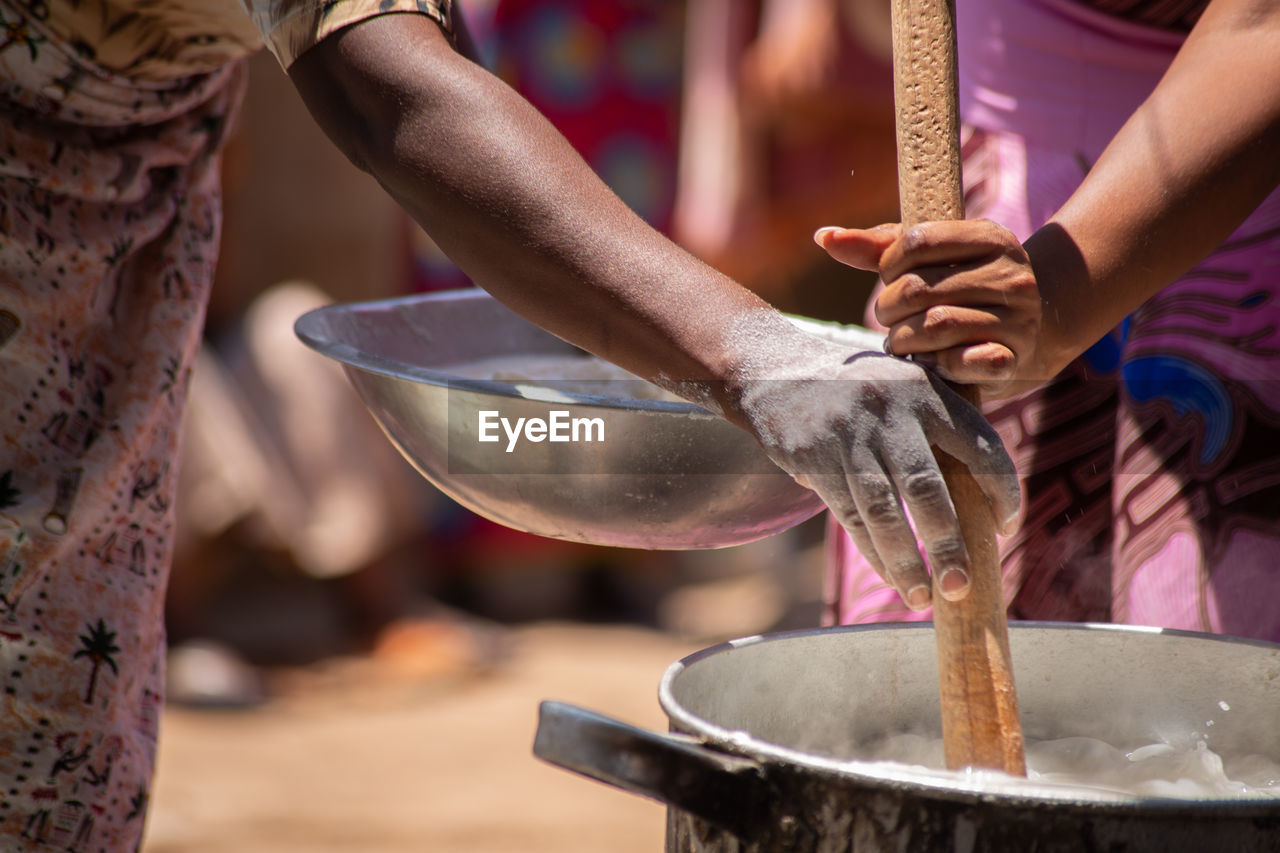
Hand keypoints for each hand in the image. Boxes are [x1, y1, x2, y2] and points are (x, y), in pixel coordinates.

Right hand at [721, 312, 1019, 607]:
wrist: (772, 371)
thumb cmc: (853, 388)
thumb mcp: (901, 385)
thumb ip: (940, 421)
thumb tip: (983, 490)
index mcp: (926, 393)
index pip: (980, 446)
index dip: (1002, 492)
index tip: (1006, 529)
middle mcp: (891, 411)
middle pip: (928, 489)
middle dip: (949, 545)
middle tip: (962, 587)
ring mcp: (849, 436)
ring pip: (884, 511)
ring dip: (907, 561)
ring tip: (923, 597)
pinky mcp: (815, 459)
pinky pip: (850, 517)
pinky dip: (873, 553)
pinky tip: (891, 576)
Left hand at [816, 221, 1046, 396]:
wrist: (1028, 336)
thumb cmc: (961, 290)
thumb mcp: (930, 260)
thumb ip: (878, 248)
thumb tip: (823, 236)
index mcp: (991, 237)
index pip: (917, 241)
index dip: (889, 265)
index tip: (891, 280)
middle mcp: (1012, 274)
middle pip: (918, 287)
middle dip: (888, 308)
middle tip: (891, 319)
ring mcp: (1018, 319)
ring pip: (935, 326)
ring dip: (903, 340)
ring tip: (903, 342)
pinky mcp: (1013, 359)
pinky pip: (963, 362)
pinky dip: (936, 365)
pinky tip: (932, 363)